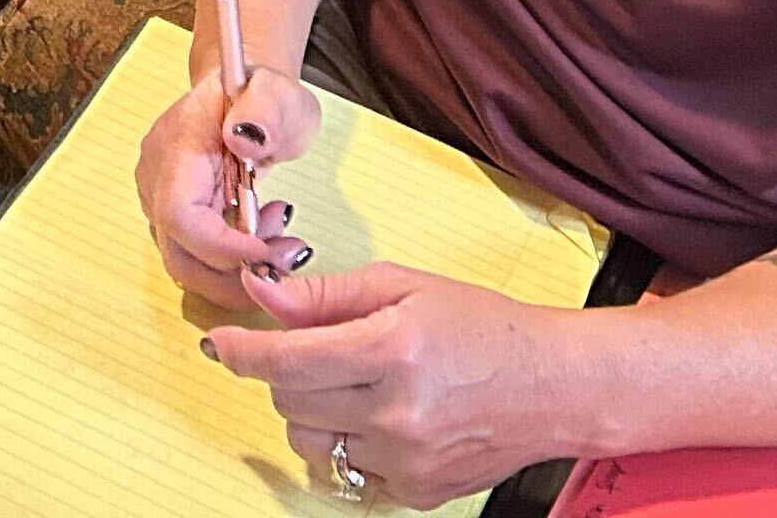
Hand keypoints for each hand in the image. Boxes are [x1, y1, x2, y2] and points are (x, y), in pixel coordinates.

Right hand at [135, 56, 320, 304]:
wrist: (246, 96)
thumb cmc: (261, 96)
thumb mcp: (279, 94)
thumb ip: (265, 111)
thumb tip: (245, 138)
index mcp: (176, 148)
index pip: (180, 215)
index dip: (222, 247)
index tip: (269, 251)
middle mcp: (158, 180)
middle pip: (180, 256)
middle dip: (237, 273)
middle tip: (287, 255)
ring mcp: (163, 202)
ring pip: (191, 266)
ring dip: (242, 269)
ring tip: (281, 236)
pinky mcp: (178, 219)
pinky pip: (201, 259)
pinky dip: (239, 262)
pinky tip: (266, 235)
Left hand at [205, 261, 569, 506]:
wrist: (554, 385)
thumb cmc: (485, 327)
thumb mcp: (402, 286)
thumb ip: (324, 294)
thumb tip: (261, 292)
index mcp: (392, 351)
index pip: (286, 362)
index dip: (242, 352)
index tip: (222, 343)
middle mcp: (398, 414)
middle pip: (289, 402)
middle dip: (287, 373)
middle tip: (320, 350)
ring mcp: (407, 461)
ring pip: (311, 441)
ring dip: (315, 411)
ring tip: (357, 384)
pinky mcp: (417, 492)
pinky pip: (349, 471)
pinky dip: (351, 443)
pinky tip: (383, 417)